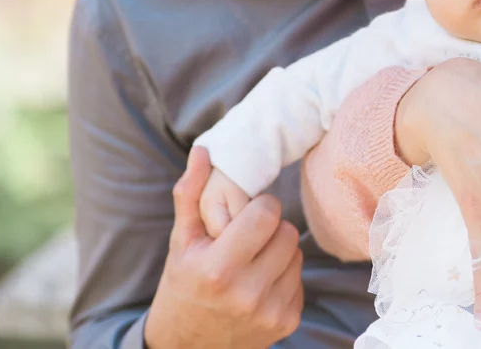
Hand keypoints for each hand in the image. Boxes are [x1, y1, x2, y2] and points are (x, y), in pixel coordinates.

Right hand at [144, 147, 303, 348]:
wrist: (187, 346)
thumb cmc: (183, 284)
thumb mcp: (181, 242)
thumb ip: (191, 194)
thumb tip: (203, 150)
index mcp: (217, 269)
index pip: (267, 214)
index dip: (258, 209)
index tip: (243, 218)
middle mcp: (246, 294)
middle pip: (287, 232)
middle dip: (270, 229)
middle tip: (248, 239)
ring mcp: (269, 312)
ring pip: (297, 253)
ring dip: (279, 251)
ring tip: (252, 262)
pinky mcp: (287, 322)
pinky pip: (300, 279)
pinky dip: (284, 276)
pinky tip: (259, 283)